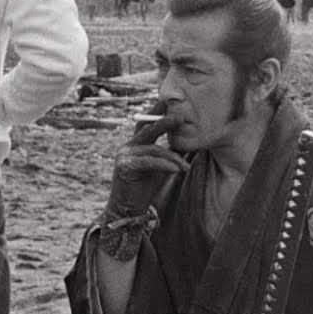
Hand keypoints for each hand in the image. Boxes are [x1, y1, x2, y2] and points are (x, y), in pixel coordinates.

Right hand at [104, 105, 188, 219]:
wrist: (127, 211)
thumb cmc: (144, 189)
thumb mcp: (159, 167)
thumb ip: (168, 153)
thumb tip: (188, 142)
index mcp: (135, 144)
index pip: (146, 124)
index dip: (157, 112)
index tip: (170, 102)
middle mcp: (127, 146)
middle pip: (147, 128)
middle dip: (164, 121)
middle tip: (181, 117)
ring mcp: (124, 155)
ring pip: (153, 149)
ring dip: (173, 158)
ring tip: (186, 167)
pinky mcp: (124, 167)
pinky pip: (149, 162)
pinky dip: (165, 165)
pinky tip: (178, 170)